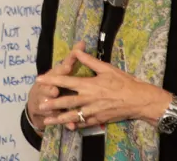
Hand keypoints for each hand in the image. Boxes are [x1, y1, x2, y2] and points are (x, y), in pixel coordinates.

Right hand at [26, 41, 84, 132]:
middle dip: (50, 90)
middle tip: (54, 91)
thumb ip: (73, 57)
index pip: (58, 70)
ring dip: (55, 109)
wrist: (36, 101)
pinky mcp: (52, 116)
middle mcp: (48, 89)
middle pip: (49, 89)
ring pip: (51, 106)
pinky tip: (72, 127)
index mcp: (53, 76)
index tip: (67, 66)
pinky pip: (59, 120)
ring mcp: (48, 103)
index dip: (62, 68)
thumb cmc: (52, 81)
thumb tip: (82, 42)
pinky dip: (66, 123)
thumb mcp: (61, 69)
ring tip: (59, 111)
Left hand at [37, 49, 171, 129]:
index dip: (52, 80)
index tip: (40, 79)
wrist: (137, 99)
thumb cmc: (123, 81)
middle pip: (66, 102)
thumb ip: (89, 61)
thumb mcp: (106, 68)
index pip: (66, 82)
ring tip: (47, 120)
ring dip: (58, 118)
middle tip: (39, 105)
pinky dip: (74, 124)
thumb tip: (77, 50)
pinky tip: (67, 126)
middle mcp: (88, 99)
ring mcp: (93, 111)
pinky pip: (84, 123)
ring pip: (72, 116)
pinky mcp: (98, 120)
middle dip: (51, 104)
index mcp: (89, 85)